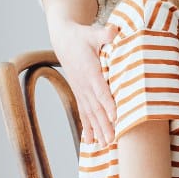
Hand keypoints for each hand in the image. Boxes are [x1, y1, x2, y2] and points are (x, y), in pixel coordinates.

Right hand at [48, 19, 118, 143]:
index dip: (108, 104)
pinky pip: (84, 113)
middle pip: (96, 108)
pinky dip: (88, 127)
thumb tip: (113, 31)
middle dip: (105, 125)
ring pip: (91, 114)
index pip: (101, 90)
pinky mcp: (80, 93)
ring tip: (105, 146)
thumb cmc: (82, 36)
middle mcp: (84, 85)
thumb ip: (104, 34)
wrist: (63, 39)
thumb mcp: (92, 32)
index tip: (115, 117)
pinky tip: (91, 142)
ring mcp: (81, 91)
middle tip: (113, 141)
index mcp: (90, 71)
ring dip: (98, 130)